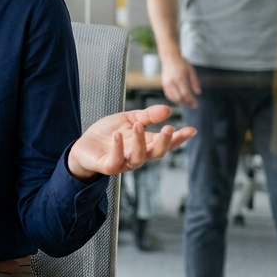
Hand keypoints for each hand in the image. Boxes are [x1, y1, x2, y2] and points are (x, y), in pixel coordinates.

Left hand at [67, 105, 196, 179]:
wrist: (84, 146)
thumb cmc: (108, 134)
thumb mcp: (128, 119)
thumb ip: (147, 116)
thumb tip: (167, 109)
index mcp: (145, 144)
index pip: (166, 143)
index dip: (179, 138)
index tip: (191, 130)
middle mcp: (138, 155)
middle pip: (156, 153)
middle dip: (164, 142)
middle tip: (168, 128)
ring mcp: (124, 163)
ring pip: (138, 158)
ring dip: (140, 142)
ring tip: (138, 125)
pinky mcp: (108, 166)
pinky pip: (116, 161)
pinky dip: (118, 148)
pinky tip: (118, 135)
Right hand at [161, 53, 200, 107]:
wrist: (170, 58)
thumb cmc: (182, 64)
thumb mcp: (191, 71)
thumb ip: (195, 82)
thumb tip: (198, 93)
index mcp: (180, 78)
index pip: (185, 93)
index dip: (191, 100)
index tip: (196, 104)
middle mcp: (172, 82)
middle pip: (179, 97)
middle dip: (187, 103)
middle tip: (193, 105)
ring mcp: (167, 84)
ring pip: (174, 98)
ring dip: (181, 102)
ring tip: (188, 103)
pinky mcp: (164, 85)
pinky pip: (169, 96)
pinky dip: (175, 100)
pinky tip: (181, 100)